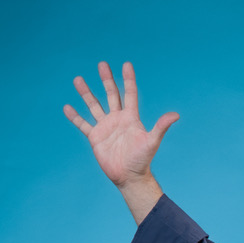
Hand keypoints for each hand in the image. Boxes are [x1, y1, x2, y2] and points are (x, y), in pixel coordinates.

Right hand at [63, 61, 178, 199]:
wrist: (129, 177)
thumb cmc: (142, 160)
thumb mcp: (152, 141)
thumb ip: (161, 127)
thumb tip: (175, 115)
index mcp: (130, 117)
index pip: (129, 93)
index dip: (128, 79)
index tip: (126, 64)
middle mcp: (117, 119)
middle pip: (111, 94)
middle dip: (107, 79)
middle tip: (102, 64)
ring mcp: (105, 127)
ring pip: (94, 106)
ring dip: (86, 93)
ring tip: (78, 80)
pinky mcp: (95, 137)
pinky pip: (83, 124)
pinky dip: (75, 117)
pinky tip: (67, 107)